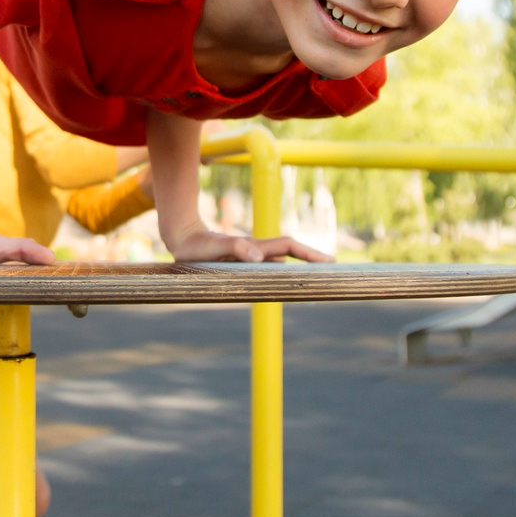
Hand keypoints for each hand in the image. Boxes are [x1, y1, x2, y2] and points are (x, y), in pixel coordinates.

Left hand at [164, 224, 330, 263]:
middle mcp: (257, 250)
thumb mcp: (212, 248)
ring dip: (301, 265)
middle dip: (312, 258)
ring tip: (319, 276)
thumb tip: (259, 257)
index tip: (329, 260)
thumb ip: (234, 249)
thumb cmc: (195, 246)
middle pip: (291, 251)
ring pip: (282, 259)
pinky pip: (270, 266)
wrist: (182, 237)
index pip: (289, 247)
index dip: (309, 253)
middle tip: (333, 267)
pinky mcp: (244, 261)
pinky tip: (291, 279)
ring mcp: (252, 255)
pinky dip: (285, 270)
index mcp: (254, 246)